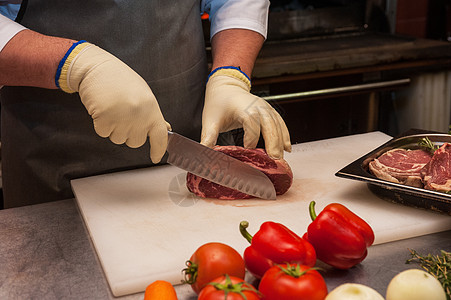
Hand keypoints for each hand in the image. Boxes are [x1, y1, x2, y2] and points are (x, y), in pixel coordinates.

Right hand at [58, 43, 169, 162]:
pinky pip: (103, 133)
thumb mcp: (143, 94)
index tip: (155, 158)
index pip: (160, 136)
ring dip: (113, 128)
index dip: (159, 149)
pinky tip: (102, 108)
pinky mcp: (104, 120)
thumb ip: (152, 114)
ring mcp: (122, 119)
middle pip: (136, 142)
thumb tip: (165, 128)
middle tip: (123, 115)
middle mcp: (139, 116)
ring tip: (112, 108)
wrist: (97, 67)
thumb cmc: (120, 80)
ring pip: (118, 139)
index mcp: (152, 108)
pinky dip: (100, 124)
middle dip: (128, 133)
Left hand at [201, 70, 290, 158]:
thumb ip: (208, 138)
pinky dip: (285, 136)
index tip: (248, 150)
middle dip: (273, 142)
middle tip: (274, 160)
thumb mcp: (209, 121)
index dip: (251, 136)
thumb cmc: (218, 103)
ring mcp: (266, 108)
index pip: (251, 121)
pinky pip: (281, 124)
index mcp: (242, 107)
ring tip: (279, 159)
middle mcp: (257, 106)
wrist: (226, 87)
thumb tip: (204, 154)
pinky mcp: (270, 112)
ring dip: (280, 142)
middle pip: (269, 123)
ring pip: (277, 125)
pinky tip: (287, 149)